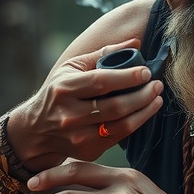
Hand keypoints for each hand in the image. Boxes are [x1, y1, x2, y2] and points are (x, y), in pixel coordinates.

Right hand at [8, 39, 163, 168]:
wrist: (36, 130)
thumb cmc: (58, 92)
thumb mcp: (72, 68)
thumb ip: (103, 53)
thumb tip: (135, 43)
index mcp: (64, 89)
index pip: (100, 82)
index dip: (127, 77)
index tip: (146, 72)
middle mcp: (69, 115)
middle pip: (115, 106)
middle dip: (142, 95)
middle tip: (157, 85)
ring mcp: (79, 136)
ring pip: (121, 125)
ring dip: (145, 111)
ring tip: (157, 98)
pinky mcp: (88, 150)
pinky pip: (120, 137)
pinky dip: (136, 123)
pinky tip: (145, 112)